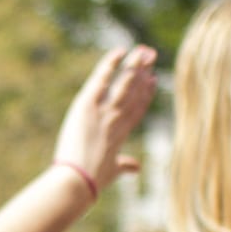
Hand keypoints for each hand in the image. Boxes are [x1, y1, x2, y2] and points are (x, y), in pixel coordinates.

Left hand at [52, 45, 158, 195]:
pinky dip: (110, 65)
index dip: (146, 94)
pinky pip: (101, 80)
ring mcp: (104, 111)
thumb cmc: (93, 181)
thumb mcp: (112, 172)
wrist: (78, 179)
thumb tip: (135, 167)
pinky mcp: (87, 106)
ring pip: (124, 84)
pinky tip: (120, 52)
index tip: (153, 81)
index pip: (137, 109)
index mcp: (122, 134)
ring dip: (134, 65)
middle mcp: (116, 119)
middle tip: (151, 56)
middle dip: (143, 73)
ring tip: (144, 50)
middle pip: (134, 92)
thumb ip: (124, 166)